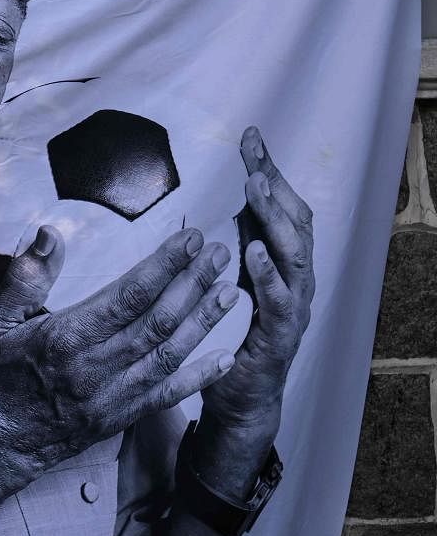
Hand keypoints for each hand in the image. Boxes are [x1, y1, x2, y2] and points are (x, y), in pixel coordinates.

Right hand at [0, 227, 240, 491]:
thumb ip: (20, 281)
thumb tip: (49, 235)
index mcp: (65, 340)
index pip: (128, 297)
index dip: (164, 267)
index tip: (189, 240)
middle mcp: (95, 370)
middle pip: (158, 323)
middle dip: (193, 286)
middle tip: (219, 255)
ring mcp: (109, 399)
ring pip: (168, 356)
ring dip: (203, 323)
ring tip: (229, 292)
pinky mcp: (114, 420)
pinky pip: (165, 396)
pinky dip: (198, 377)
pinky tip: (223, 358)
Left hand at [200, 127, 314, 439]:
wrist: (241, 398)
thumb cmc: (237, 334)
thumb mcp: (237, 279)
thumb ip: (244, 243)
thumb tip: (240, 200)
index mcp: (284, 263)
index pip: (282, 207)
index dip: (270, 171)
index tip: (250, 136)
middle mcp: (297, 280)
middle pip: (294, 222)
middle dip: (274, 184)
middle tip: (253, 152)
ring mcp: (293, 308)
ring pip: (293, 255)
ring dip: (275, 219)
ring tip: (256, 187)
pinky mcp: (279, 336)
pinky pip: (279, 301)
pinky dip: (268, 274)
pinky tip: (253, 251)